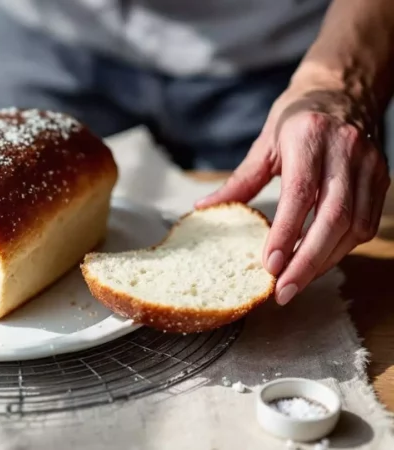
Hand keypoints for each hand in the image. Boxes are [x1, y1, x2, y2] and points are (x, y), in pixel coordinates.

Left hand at [196, 76, 389, 305]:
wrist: (342, 89)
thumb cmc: (297, 118)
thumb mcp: (265, 143)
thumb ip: (240, 180)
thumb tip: (204, 207)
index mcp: (309, 138)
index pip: (300, 194)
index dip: (286, 233)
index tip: (269, 265)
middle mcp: (344, 151)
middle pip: (332, 218)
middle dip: (307, 261)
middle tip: (284, 291)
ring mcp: (368, 166)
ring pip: (353, 226)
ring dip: (325, 261)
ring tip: (296, 282)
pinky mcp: (381, 178)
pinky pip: (366, 224)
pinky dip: (343, 249)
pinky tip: (319, 261)